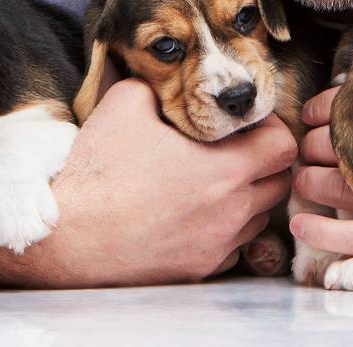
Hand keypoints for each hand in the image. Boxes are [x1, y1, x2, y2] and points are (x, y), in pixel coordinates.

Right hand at [39, 80, 294, 286]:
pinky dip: (223, 230)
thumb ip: (162, 85)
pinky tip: (190, 215)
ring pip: (258, 218)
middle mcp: (232, 212)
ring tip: (208, 183)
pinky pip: (232, 248)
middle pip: (279, 183)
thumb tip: (171, 80)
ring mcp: (217, 246)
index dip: (271, 128)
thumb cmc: (99, 168)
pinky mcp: (198, 271)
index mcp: (226, 169)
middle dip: (262, 163)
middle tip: (231, 150)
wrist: (67, 235)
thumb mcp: (127, 103)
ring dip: (246, 198)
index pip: (285, 146)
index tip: (244, 125)